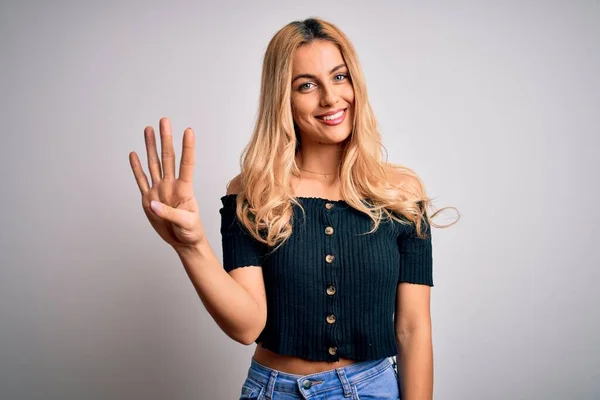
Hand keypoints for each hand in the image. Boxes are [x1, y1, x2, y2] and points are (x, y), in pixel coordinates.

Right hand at [129, 117, 204, 250]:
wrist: (183, 241)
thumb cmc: (191, 231)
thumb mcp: (187, 223)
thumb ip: (171, 213)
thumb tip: (153, 203)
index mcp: (184, 189)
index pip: (187, 164)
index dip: (188, 147)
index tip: (188, 130)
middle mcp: (171, 185)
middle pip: (168, 158)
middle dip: (165, 139)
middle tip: (164, 121)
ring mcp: (159, 190)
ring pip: (154, 164)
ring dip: (151, 147)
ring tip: (148, 129)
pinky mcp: (149, 199)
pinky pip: (141, 180)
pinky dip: (137, 168)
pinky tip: (135, 154)